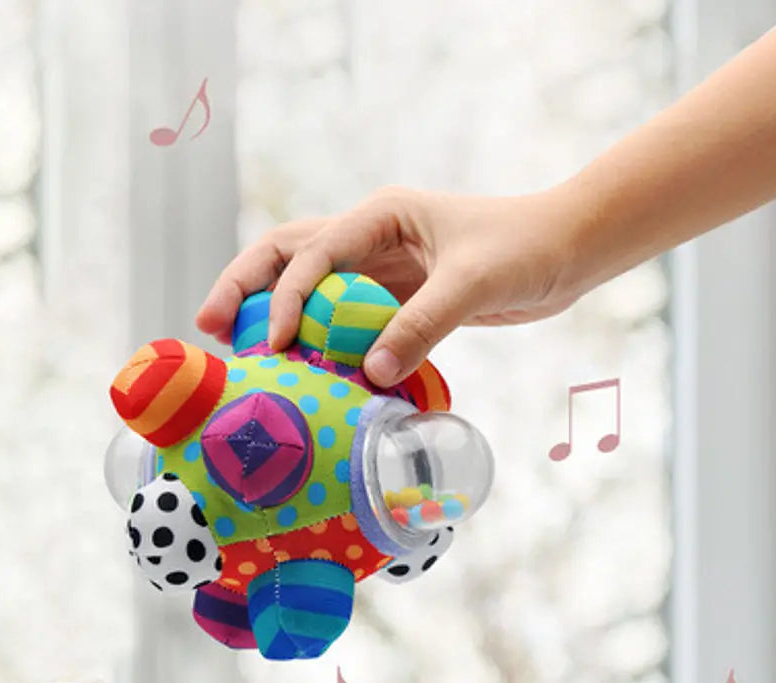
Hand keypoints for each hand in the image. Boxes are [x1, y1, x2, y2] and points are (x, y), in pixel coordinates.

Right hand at [195, 185, 586, 387]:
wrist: (566, 252)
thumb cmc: (525, 249)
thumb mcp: (474, 284)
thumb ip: (423, 324)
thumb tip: (370, 373)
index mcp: (381, 216)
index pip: (314, 252)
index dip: (288, 298)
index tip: (275, 344)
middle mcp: (369, 237)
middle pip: (285, 254)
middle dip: (244, 287)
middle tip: (209, 327)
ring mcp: (377, 269)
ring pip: (305, 286)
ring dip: (268, 312)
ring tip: (236, 348)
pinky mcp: (391, 300)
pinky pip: (339, 321)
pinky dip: (313, 342)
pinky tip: (296, 371)